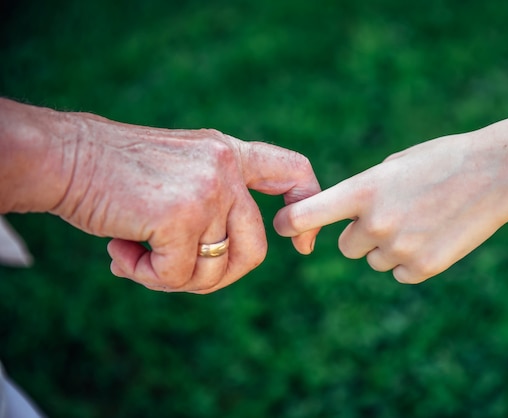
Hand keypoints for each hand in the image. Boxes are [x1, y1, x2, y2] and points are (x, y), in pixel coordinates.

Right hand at [53, 113, 319, 292]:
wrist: (64, 157)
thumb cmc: (114, 174)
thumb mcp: (178, 176)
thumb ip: (209, 207)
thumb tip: (222, 265)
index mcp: (228, 154)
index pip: (292, 171)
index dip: (305, 209)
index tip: (301, 245)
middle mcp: (225, 169)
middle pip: (254, 249)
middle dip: (217, 277)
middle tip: (173, 274)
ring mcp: (208, 190)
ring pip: (214, 270)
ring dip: (172, 278)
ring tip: (135, 257)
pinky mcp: (182, 215)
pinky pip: (179, 276)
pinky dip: (148, 277)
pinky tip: (121, 254)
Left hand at [274, 133, 507, 283]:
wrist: (495, 173)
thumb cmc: (440, 160)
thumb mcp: (392, 166)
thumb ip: (360, 193)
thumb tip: (338, 217)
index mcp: (363, 190)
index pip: (304, 217)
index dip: (289, 225)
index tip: (285, 227)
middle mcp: (375, 223)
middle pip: (346, 246)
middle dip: (361, 233)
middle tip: (394, 213)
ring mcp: (400, 249)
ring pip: (374, 259)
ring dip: (388, 246)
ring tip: (421, 220)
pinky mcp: (422, 269)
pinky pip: (399, 272)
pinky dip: (411, 259)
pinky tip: (434, 235)